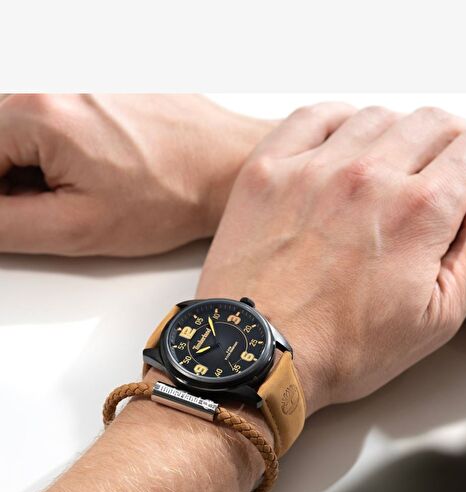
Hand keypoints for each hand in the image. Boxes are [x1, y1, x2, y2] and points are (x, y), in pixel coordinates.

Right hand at [0, 94, 272, 255]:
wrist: (227, 166)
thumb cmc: (171, 196)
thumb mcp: (77, 229)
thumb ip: (5, 224)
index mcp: (40, 112)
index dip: (0, 196)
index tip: (24, 213)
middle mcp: (57, 79)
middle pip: (0, 133)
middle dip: (14, 176)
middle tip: (58, 204)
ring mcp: (82, 73)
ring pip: (26, 120)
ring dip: (37, 159)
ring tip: (88, 184)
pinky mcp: (101, 76)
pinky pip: (57, 107)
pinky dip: (62, 139)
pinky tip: (99, 163)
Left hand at [197, 104, 465, 414]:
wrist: (257, 356)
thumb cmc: (341, 348)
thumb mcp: (437, 316)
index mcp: (419, 212)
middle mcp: (368, 175)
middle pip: (434, 123)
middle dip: (451, 146)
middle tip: (441, 179)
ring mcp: (313, 167)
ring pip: (379, 117)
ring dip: (397, 137)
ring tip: (390, 174)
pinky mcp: (268, 169)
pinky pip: (315, 116)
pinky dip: (341, 124)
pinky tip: (346, 150)